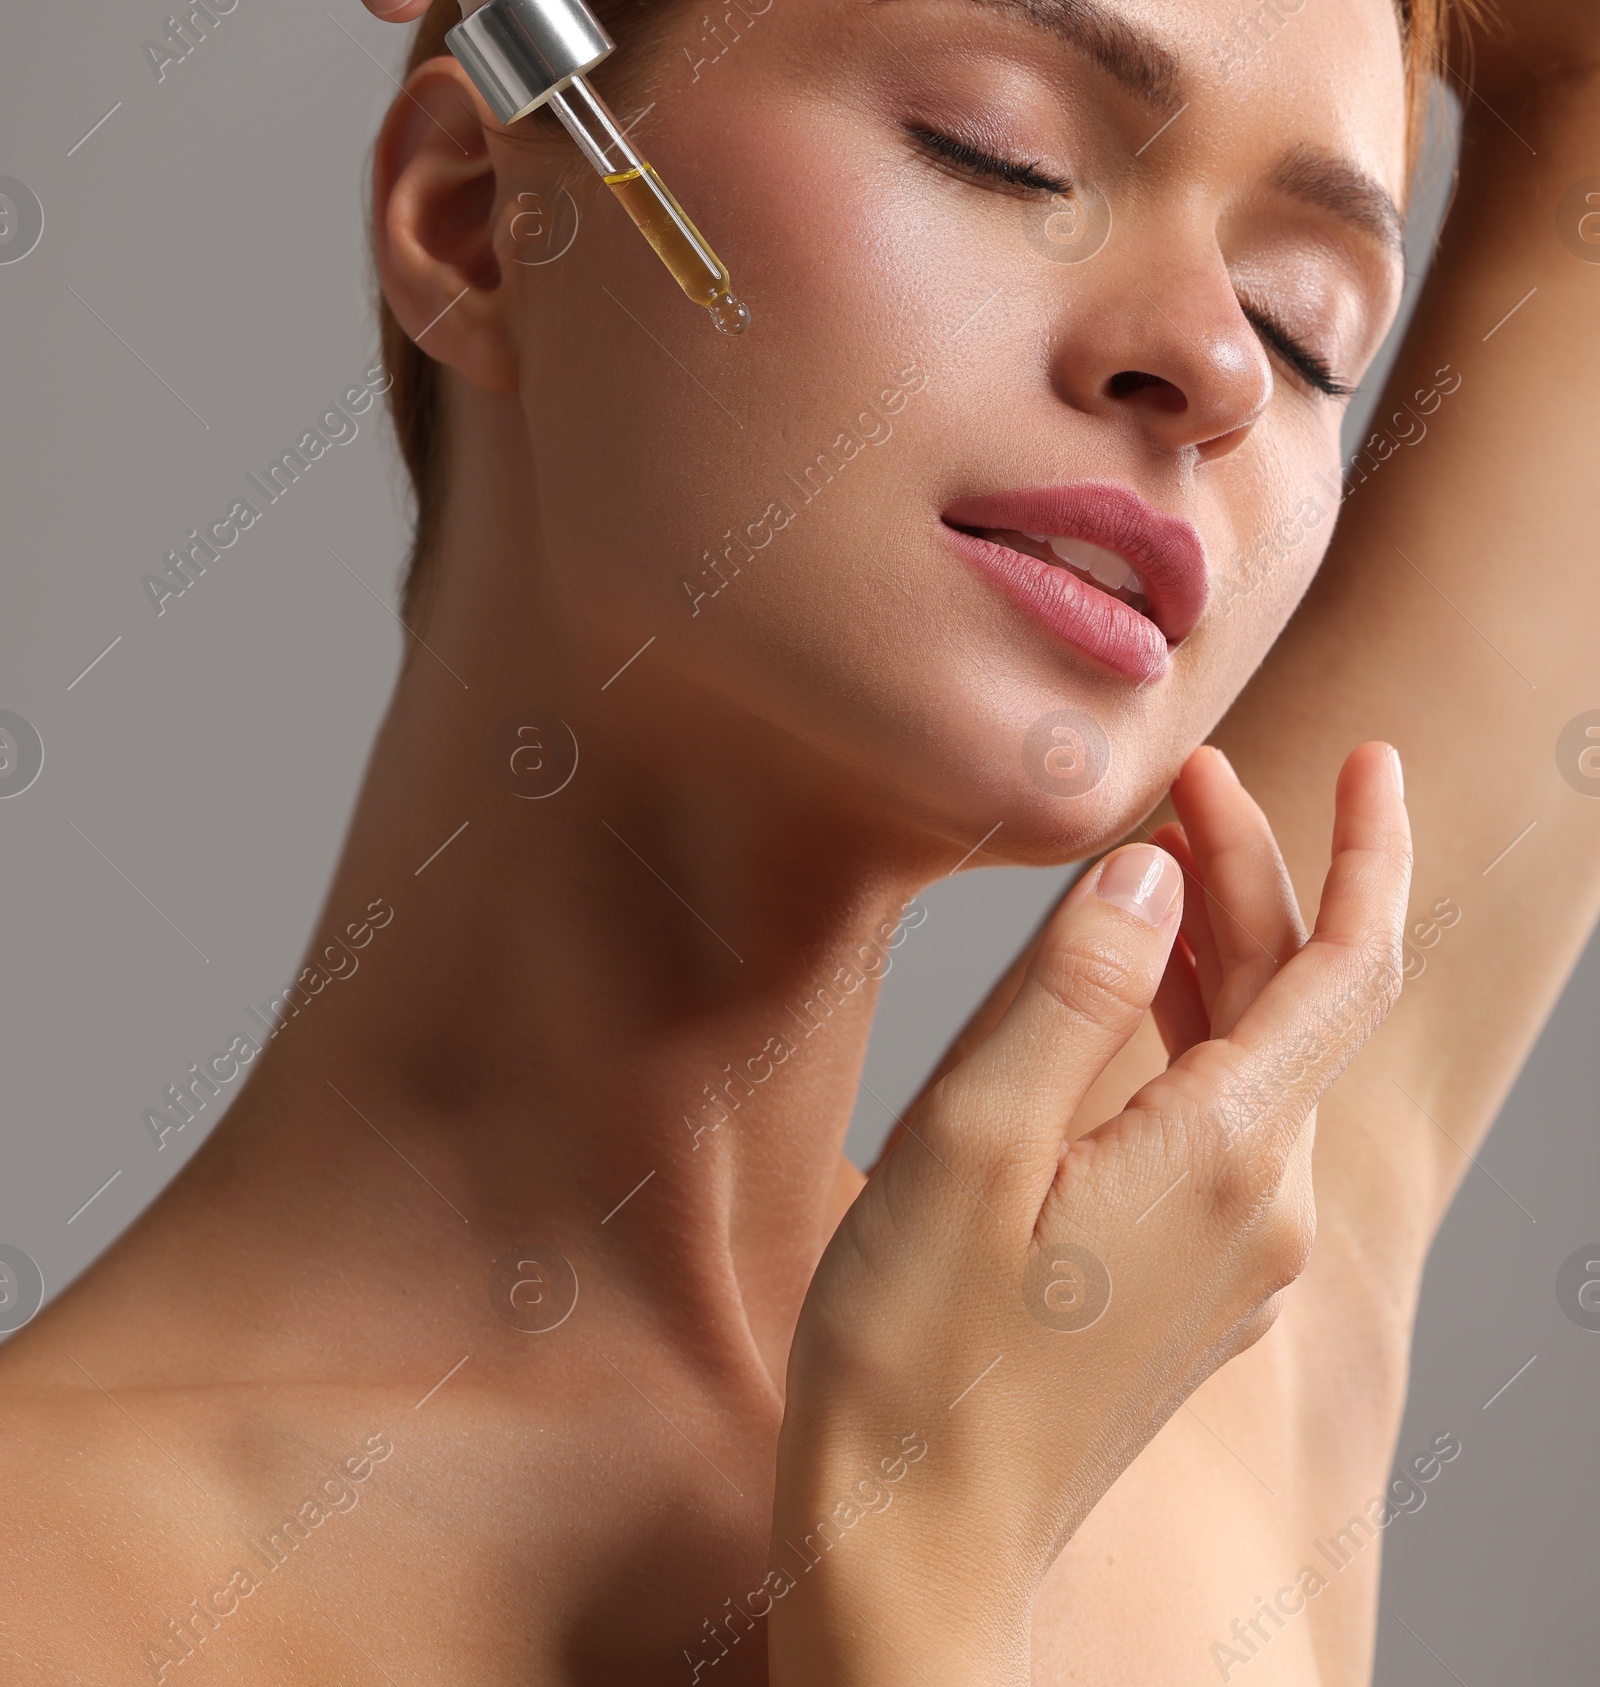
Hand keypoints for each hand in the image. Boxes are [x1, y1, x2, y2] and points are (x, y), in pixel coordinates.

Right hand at [766, 742, 1410, 1685]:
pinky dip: (1196, 1035)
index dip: (1365, 851)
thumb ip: (1073, 983)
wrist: (918, 1554)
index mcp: (1225, 1155)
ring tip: (1150, 868)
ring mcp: (1239, 1262)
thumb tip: (1155, 866)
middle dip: (1256, 876)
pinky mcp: (1195, 1295)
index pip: (1347, 968)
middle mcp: (1265, 1209)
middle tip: (1183, 779)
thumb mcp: (970, 1134)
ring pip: (1263, 1063)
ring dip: (1223, 952)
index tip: (1367, 759)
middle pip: (1300, 1003)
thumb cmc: (916, 1349)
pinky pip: (1226, 1127)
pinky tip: (1131, 1005)